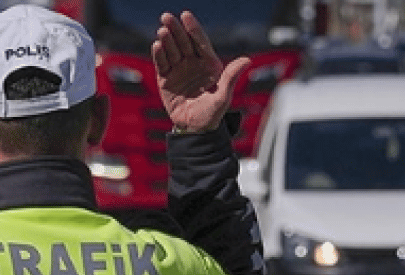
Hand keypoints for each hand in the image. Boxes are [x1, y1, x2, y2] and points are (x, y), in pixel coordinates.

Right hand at [152, 11, 250, 133]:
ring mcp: (179, 70)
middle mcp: (193, 63)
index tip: (186, 15)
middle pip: (184, 42)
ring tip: (162, 31)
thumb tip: (247, 60)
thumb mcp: (223, 97)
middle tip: (167, 17)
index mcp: (209, 64)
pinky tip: (157, 46)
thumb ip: (231, 77)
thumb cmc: (212, 114)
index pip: (200, 42)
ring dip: (167, 40)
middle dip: (176, 29)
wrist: (195, 129)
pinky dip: (159, 55)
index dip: (193, 28)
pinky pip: (162, 63)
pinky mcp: (166, 78)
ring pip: (172, 50)